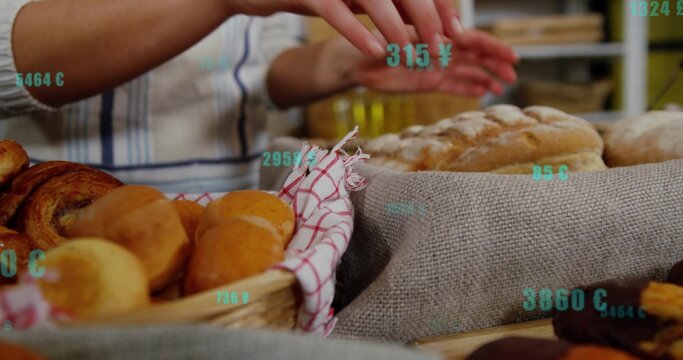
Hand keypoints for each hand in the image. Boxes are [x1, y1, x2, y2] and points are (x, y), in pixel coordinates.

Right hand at [221, 0, 461, 57]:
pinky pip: (336, 10)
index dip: (441, 5)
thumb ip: (389, 5)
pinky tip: (375, 51)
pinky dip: (357, 31)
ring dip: (396, 29)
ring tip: (409, 56)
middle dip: (427, 18)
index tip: (457, 31)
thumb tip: (429, 24)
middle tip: (440, 48)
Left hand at [338, 29, 517, 96]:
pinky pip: (455, 85)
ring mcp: (437, 65)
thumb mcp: (387, 45)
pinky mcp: (430, 81)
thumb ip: (408, 45)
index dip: (492, 47)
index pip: (470, 40)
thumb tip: (427, 46)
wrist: (356, 62)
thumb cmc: (370, 47)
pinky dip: (470, 88)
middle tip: (514, 74)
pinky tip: (485, 94)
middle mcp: (440, 49)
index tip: (511, 56)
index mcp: (435, 36)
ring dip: (487, 77)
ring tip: (504, 88)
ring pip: (469, 71)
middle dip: (496, 63)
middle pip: (475, 55)